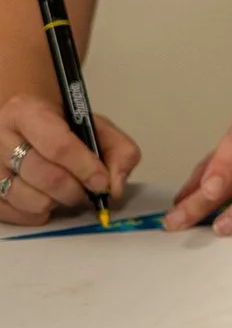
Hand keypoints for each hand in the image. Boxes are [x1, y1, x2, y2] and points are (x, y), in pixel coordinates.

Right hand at [0, 93, 138, 224]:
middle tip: (87, 191)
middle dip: (76, 190)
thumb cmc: (61, 126)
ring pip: (31, 200)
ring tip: (64, 192)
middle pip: (47, 177)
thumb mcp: (96, 126)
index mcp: (26, 111)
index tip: (102, 182)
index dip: (85, 168)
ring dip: (57, 203)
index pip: (58, 145)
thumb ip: (119, 151)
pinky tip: (45, 199)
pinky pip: (15, 215)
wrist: (22, 123)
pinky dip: (38, 214)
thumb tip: (115, 188)